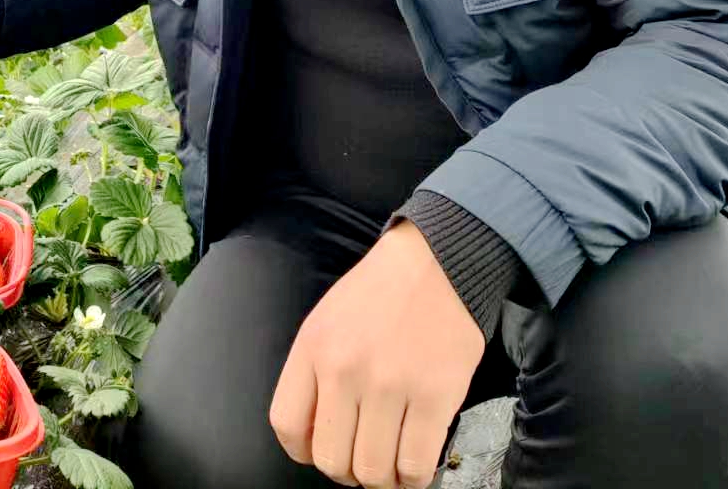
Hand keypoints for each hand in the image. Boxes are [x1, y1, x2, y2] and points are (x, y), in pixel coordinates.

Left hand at [270, 220, 483, 488]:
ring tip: (392, 464)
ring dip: (382, 479)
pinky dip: (414, 478)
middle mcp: (345, 369)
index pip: (288, 426)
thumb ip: (315, 372)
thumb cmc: (383, 292)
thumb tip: (317, 433)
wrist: (439, 260)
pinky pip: (415, 466)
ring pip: (373, 472)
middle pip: (331, 460)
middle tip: (365, 458)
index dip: (305, 450)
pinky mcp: (436, 396)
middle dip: (348, 471)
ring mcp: (391, 385)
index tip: (325, 447)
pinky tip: (416, 463)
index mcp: (314, 347)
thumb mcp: (328, 319)